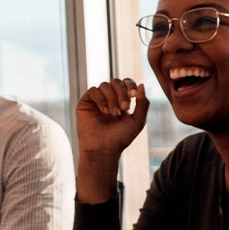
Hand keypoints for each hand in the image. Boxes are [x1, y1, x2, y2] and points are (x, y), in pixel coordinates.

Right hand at [75, 77, 146, 201]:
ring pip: (105, 85)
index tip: (134, 95)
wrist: (104, 148)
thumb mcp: (138, 121)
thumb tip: (141, 84)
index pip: (126, 82)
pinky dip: (101, 99)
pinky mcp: (85, 102)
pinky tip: (104, 111)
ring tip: (113, 114)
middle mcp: (109, 98)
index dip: (130, 85)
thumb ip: (143, 103)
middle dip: (122, 93)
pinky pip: (94, 91)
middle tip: (125, 108)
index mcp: (121, 100)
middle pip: (116, 81)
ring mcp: (97, 99)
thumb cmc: (120, 137)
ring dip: (112, 98)